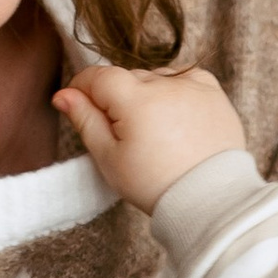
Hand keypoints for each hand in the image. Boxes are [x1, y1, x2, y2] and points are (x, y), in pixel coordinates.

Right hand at [53, 59, 247, 212]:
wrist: (209, 201)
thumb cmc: (155, 185)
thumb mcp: (109, 158)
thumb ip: (85, 120)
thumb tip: (63, 95)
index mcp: (137, 100)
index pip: (99, 76)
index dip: (83, 87)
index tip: (78, 102)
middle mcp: (167, 85)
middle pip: (128, 78)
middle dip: (116, 97)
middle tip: (119, 132)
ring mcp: (194, 87)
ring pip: (156, 77)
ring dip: (146, 93)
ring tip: (151, 129)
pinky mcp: (215, 94)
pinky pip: (186, 79)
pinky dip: (175, 90)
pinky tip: (173, 114)